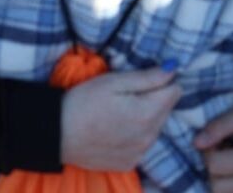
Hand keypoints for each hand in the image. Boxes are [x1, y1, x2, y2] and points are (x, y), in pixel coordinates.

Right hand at [59, 63, 180, 169]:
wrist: (58, 133)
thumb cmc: (84, 101)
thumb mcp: (113, 82)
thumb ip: (146, 78)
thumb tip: (173, 69)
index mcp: (147, 113)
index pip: (175, 91)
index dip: (162, 81)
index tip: (145, 78)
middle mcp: (149, 137)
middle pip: (166, 110)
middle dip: (154, 99)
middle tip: (127, 94)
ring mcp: (140, 153)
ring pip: (156, 128)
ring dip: (146, 117)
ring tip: (120, 111)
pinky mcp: (130, 163)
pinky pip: (143, 144)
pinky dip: (135, 135)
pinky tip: (116, 129)